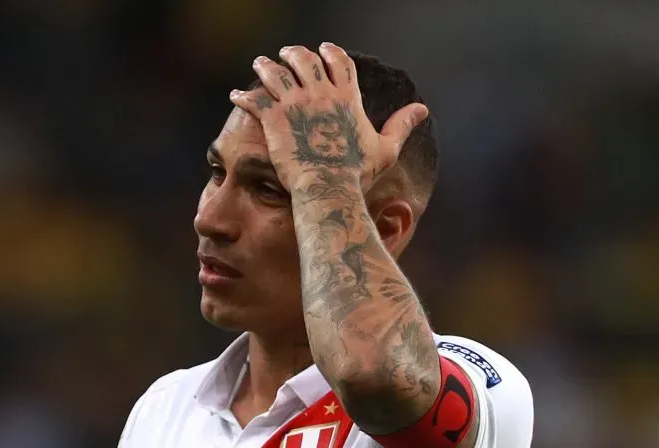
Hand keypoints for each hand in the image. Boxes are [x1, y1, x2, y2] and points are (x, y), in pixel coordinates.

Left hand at [230, 43, 428, 194]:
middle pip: (306, 60)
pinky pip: (254, 99)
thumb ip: (402, 125)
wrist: (328, 188)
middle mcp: (320, 94)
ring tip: (260, 64)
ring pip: (276, 73)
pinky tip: (236, 95)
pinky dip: (243, 96)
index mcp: (346, 97)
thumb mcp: (386, 148)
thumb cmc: (357, 174)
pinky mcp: (274, 118)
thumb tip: (423, 110)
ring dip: (266, 66)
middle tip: (287, 53)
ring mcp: (296, 103)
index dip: (332, 52)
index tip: (325, 48)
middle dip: (295, 53)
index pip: (340, 62)